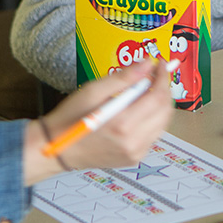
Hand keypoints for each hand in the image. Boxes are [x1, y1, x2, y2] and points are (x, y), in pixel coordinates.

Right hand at [24, 58, 173, 185]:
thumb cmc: (71, 118)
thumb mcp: (93, 91)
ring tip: (147, 90)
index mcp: (122, 124)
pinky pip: (154, 134)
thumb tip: (147, 63)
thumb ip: (123, 77)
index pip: (157, 98)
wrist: (57, 148)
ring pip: (163, 123)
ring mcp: (136, 153)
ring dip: (160, 104)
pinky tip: (139, 110)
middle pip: (165, 111)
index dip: (162, 78)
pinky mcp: (135, 158)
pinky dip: (152, 119)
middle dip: (164, 89)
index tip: (161, 64)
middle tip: (156, 74)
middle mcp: (133, 142)